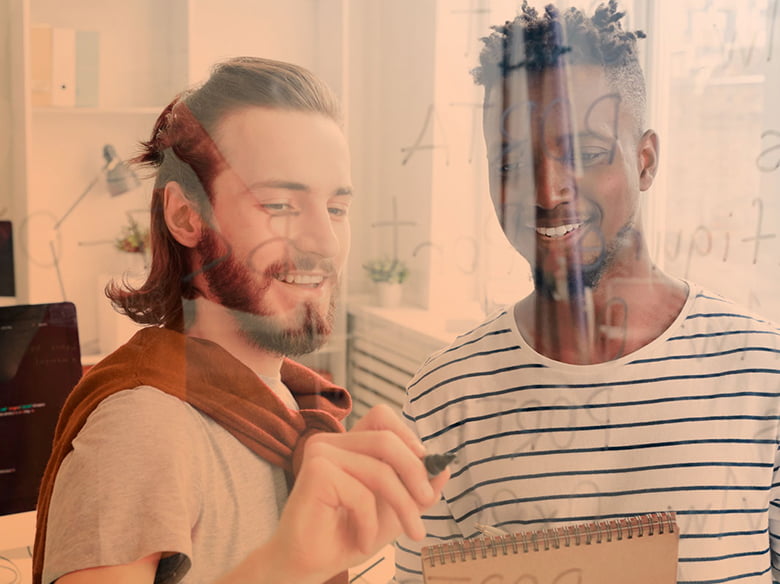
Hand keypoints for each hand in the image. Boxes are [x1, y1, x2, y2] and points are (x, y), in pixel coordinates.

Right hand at [266, 404, 449, 582]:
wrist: (307, 567)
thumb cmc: (347, 535)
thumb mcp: (394, 510)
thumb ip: (418, 487)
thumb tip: (445, 467)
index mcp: (347, 443)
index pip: (382, 416)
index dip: (408, 438)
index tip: (425, 473)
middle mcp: (331, 441)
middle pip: (387, 440)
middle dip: (415, 474)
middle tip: (426, 505)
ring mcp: (320, 453)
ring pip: (380, 469)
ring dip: (402, 506)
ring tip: (408, 532)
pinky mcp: (315, 473)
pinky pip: (361, 494)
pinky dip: (369, 523)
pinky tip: (362, 540)